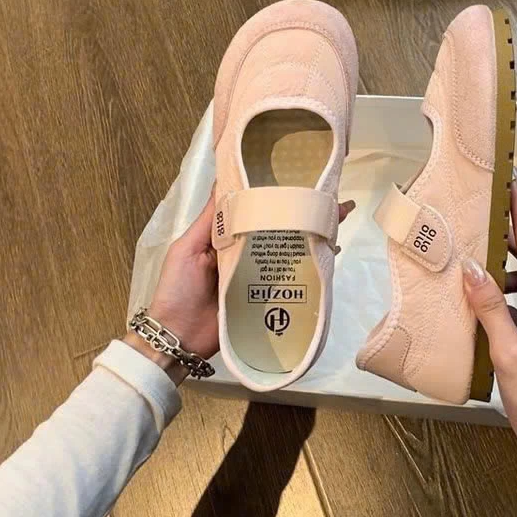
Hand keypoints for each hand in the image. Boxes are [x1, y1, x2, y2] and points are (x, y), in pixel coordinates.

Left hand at [124, 194, 356, 383]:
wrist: (178, 337)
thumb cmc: (178, 288)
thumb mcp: (187, 248)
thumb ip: (208, 220)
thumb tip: (224, 179)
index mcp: (227, 236)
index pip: (256, 211)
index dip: (277, 196)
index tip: (300, 179)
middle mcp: (247, 252)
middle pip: (279, 230)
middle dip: (306, 215)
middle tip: (335, 202)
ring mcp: (259, 276)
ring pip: (290, 252)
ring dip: (314, 237)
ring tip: (339, 222)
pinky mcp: (267, 297)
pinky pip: (290, 280)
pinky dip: (311, 268)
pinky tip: (329, 257)